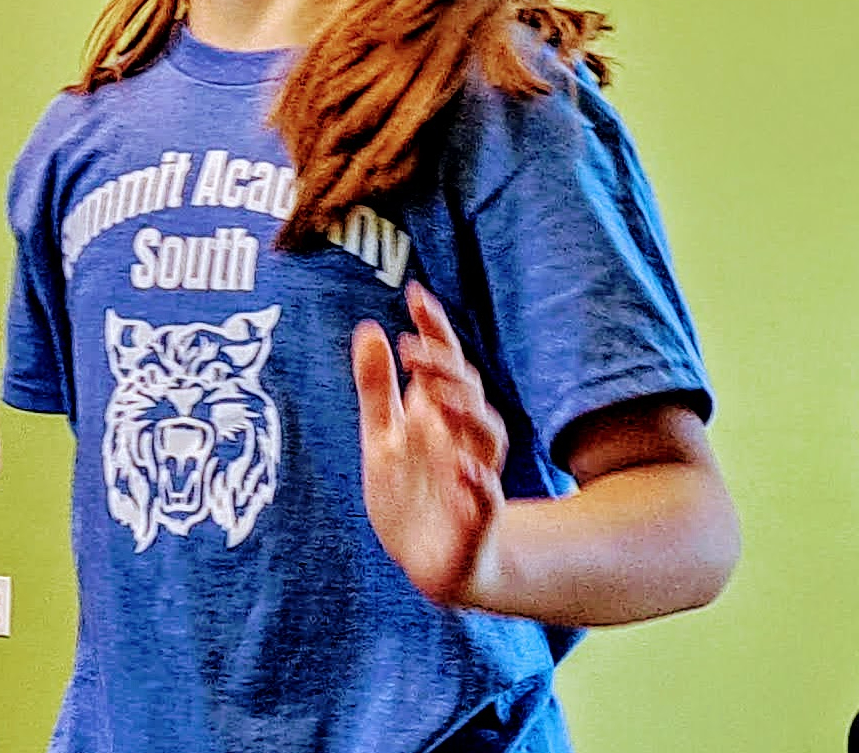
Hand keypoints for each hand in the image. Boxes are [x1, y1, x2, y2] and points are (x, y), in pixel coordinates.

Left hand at [350, 284, 508, 605]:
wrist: (429, 564)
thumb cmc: (409, 496)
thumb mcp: (382, 438)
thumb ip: (376, 387)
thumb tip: (368, 328)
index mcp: (437, 416)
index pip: (444, 362)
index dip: (435, 328)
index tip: (415, 294)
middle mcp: (460, 440)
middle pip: (468, 391)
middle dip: (446, 367)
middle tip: (411, 348)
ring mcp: (472, 476)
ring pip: (489, 436)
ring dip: (468, 412)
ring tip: (437, 397)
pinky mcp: (476, 519)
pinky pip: (488, 499)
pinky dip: (479, 482)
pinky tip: (461, 469)